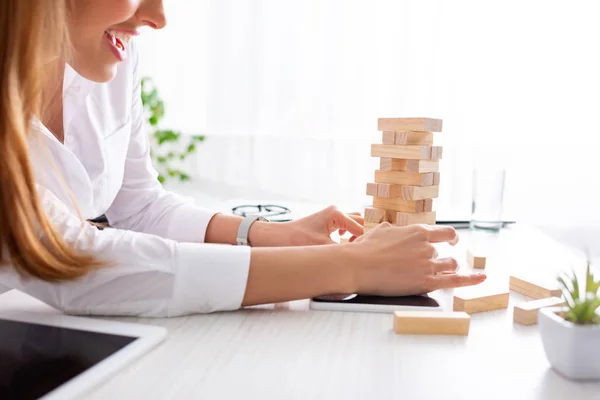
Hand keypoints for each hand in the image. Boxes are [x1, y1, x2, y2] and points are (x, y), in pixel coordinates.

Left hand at [252, 205, 363, 246]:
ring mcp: (332, 216)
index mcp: (337, 214)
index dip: (366, 241)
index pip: (360, 228)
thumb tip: (358, 259)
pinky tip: (347, 244)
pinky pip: (346, 226)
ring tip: (357, 248)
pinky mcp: (328, 222)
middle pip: (360, 221)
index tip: (370, 254)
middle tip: (367, 250)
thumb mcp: (323, 248)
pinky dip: (350, 234)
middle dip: (365, 234)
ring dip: (358, 234)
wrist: (277, 238)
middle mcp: (336, 212)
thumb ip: (343, 251)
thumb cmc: (297, 240)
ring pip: (354, 222)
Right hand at [349, 223, 485, 295]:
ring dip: (446, 268)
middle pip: (443, 253)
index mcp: (417, 231)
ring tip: (436, 273)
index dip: (450, 237)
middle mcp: (427, 246)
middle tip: (423, 265)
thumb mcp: (382, 230)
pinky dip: (472, 279)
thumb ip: (395, 231)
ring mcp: (428, 264)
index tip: (451, 240)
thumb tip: (396, 230)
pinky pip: (455, 281)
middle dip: (436, 259)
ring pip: (449, 265)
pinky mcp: (426, 282)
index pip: (444, 233)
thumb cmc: (365, 249)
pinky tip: (482, 277)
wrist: (357, 265)